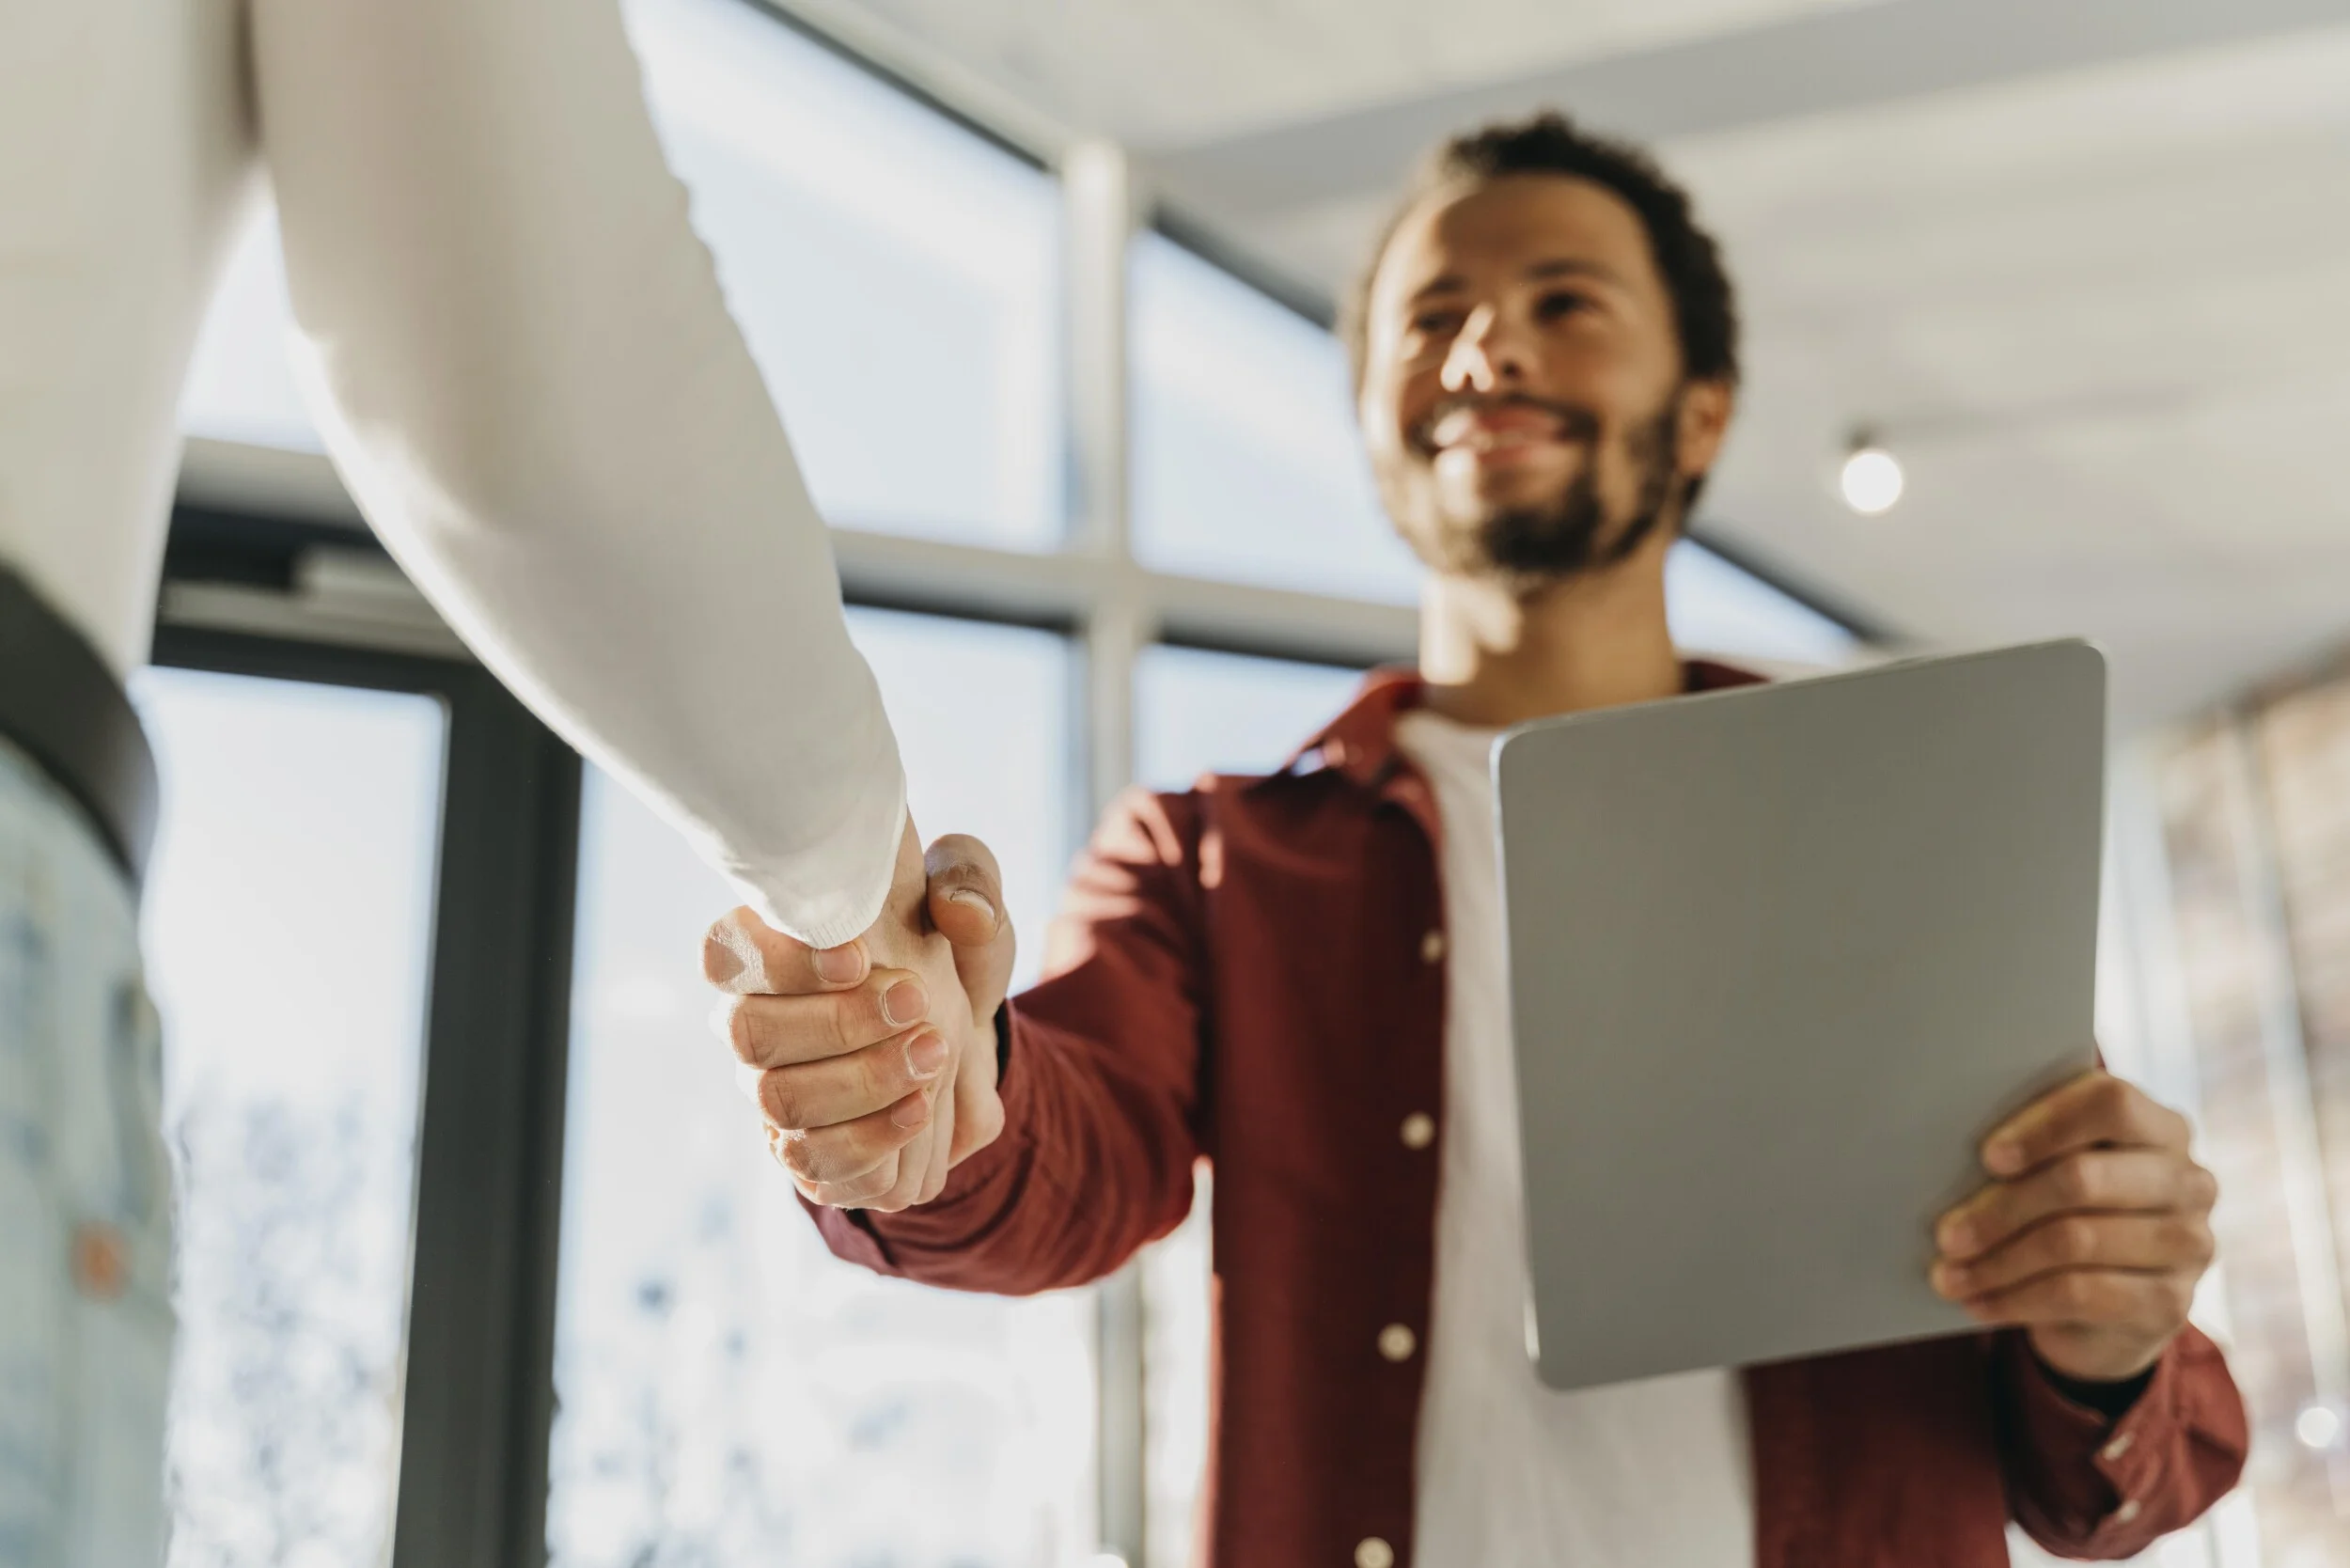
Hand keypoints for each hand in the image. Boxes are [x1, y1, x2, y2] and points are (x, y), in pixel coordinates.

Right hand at [701, 816, 1014, 1211]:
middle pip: (747, 1032)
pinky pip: (812, 1162)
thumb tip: (960, 911)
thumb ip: (970, 882)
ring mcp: (775, 1092)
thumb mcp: (970, 904)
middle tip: (918, 1003)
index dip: (780, 958)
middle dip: (837, 1022)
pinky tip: (919, 1109)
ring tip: (934, 1054)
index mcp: (772, 948)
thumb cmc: (949, 958)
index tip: (859, 956)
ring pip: (779, 1101)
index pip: (727, 951)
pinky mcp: (807, 1153)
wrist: (972, 1045)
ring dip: (863, 1080)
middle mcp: (756, 1022)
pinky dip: (870, 1139)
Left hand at [1930, 1070, 2218, 1383]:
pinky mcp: (2172, 1303)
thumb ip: (2029, 1148)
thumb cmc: (2068, 1213)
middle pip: (2083, 1179)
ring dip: (1997, 1261)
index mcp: (2161, 1128)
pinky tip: (1978, 1302)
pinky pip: (2080, 1295)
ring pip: (2074, 1241)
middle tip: (1945, 1233)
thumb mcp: (2056, 1172)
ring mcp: (2188, 1243)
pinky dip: (2016, 1299)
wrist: (2113, 1308)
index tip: (1987, 1157)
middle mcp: (2188, 1181)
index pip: (2111, 1103)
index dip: (2046, 1126)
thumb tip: (1944, 1147)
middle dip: (2001, 1207)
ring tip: (1946, 1275)